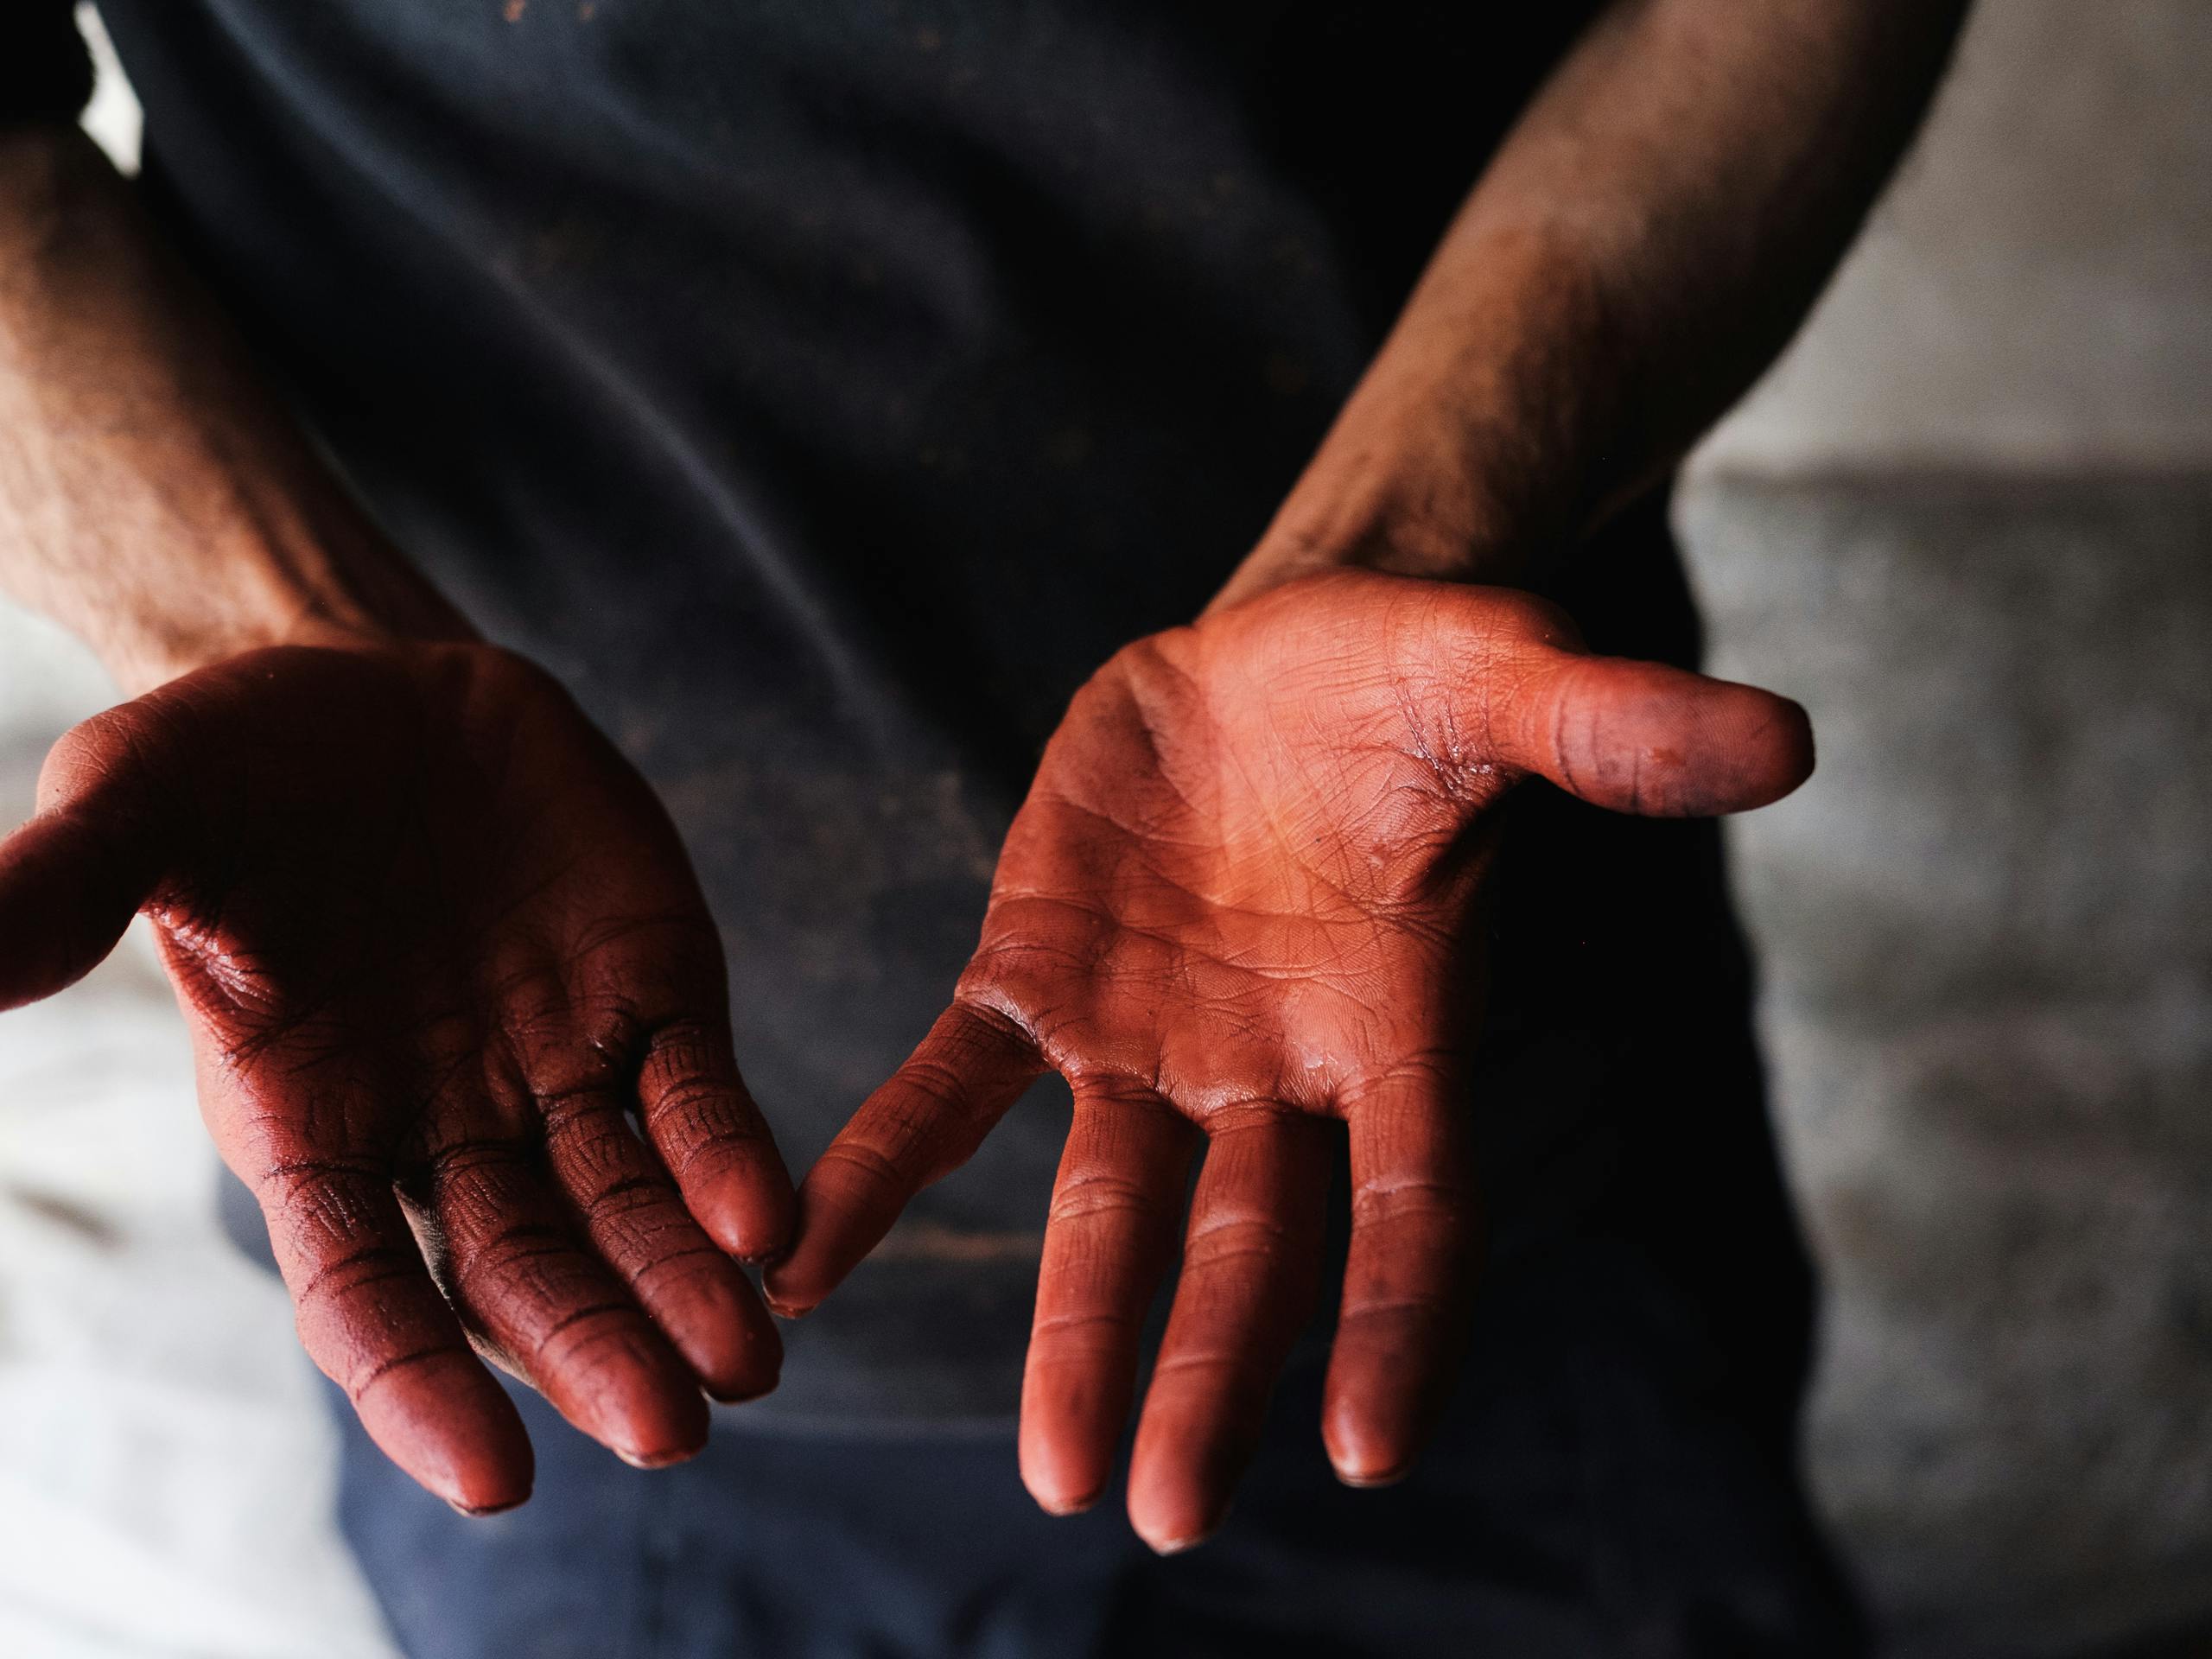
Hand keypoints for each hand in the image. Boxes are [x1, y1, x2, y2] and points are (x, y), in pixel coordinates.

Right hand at [0, 641, 792, 1512]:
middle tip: (670, 1432)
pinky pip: (696, 1091)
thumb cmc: (228, 766)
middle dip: (592, 1351)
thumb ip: (58, 897)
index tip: (494, 1481)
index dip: (420, 1385)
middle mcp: (441, 1122)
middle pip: (522, 1271)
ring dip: (685, 1286)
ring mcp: (555, 1063)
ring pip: (626, 1205)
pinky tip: (775, 1217)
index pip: (360, 1289)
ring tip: (751, 1364)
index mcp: (306, 1125)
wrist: (363, 675)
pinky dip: (733, 1154)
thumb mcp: (132, 810)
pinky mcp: (649, 989)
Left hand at [766, 570, 1810, 1549]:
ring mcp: (1143, 1036)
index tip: (1367, 1447)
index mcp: (1398, 1026)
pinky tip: (804, 1255)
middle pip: (1248, 1245)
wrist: (1278, 655)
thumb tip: (1787, 741)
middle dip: (1208, 1369)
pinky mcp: (1031, 978)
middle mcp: (1271, 1067)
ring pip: (1103, 1205)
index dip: (1396, 1316)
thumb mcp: (1510, 680)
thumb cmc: (1415, 683)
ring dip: (1073, 1327)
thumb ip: (1616, 728)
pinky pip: (949, 1091)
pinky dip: (884, 1168)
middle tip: (1161, 1507)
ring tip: (1051, 1465)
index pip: (1413, 1200)